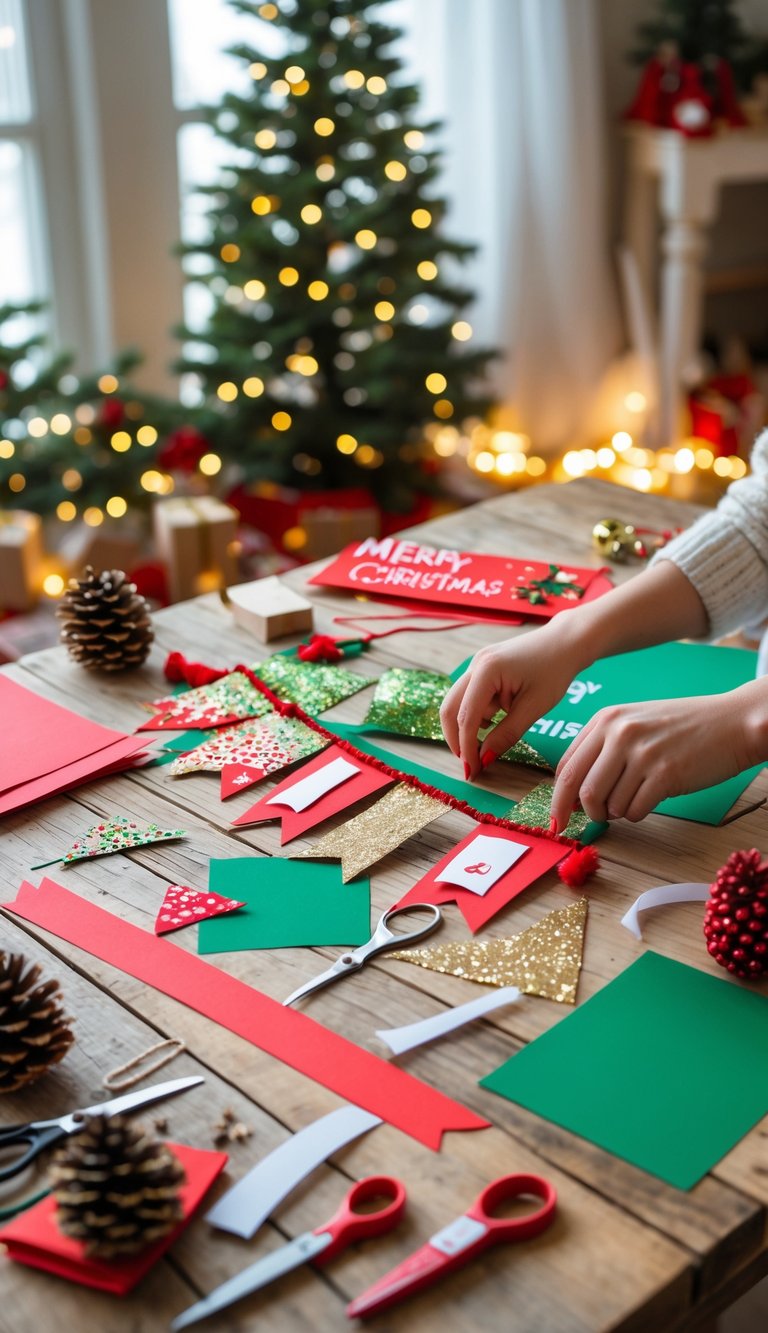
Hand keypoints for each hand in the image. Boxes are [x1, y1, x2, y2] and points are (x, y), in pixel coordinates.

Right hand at [440, 625, 587, 779]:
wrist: (566, 642)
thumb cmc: (555, 671)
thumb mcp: (534, 707)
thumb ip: (507, 734)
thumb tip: (484, 758)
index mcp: (487, 671)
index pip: (466, 717)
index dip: (467, 747)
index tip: (473, 771)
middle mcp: (475, 664)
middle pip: (450, 709)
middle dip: (457, 738)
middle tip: (470, 763)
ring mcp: (477, 664)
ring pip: (458, 702)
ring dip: (469, 725)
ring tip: (491, 739)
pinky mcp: (483, 668)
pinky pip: (471, 695)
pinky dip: (478, 713)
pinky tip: (498, 719)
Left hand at [549, 689, 760, 829]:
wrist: (731, 722)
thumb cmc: (683, 726)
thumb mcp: (634, 723)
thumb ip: (602, 750)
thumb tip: (575, 794)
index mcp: (606, 720)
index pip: (567, 767)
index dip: (558, 798)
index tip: (558, 818)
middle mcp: (619, 733)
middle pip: (581, 790)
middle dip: (584, 814)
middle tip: (596, 820)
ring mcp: (642, 753)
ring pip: (608, 805)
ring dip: (617, 813)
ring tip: (635, 798)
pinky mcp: (665, 774)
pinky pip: (635, 811)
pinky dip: (638, 814)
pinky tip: (651, 799)